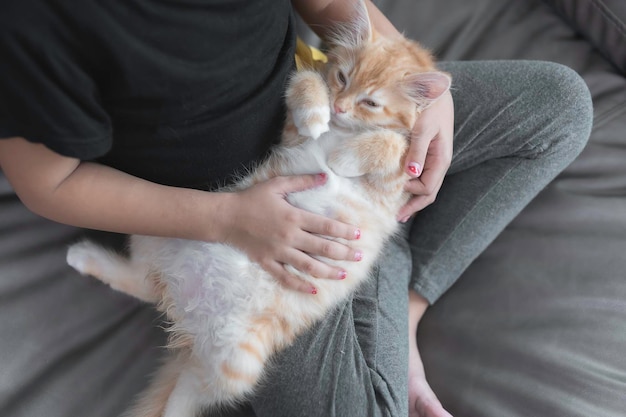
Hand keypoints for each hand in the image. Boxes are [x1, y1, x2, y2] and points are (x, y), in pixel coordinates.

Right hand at [221, 174, 361, 292]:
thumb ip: (302, 181)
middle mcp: (289, 237)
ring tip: (343, 275)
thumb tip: (325, 177)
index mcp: (294, 217)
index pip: (326, 226)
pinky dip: (299, 285)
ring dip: (328, 271)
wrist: (225, 217)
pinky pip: (285, 277)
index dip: (344, 231)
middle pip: (322, 248)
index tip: (358, 235)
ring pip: (308, 266)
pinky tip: (313, 290)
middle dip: (343, 253)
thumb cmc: (252, 199)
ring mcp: (278, 252)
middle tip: (359, 257)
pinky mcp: (267, 262)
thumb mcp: (277, 184)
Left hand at [397, 90, 453, 221]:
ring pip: (427, 185)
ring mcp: (435, 158)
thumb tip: (411, 175)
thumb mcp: (422, 128)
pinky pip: (423, 175)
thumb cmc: (430, 106)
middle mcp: (440, 162)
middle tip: (397, 217)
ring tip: (400, 208)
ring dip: (414, 197)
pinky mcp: (429, 153)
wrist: (436, 89)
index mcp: (441, 159)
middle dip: (414, 205)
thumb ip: (417, 152)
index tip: (396, 190)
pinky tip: (404, 187)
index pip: (428, 188)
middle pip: (430, 192)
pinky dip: (414, 185)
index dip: (412, 194)